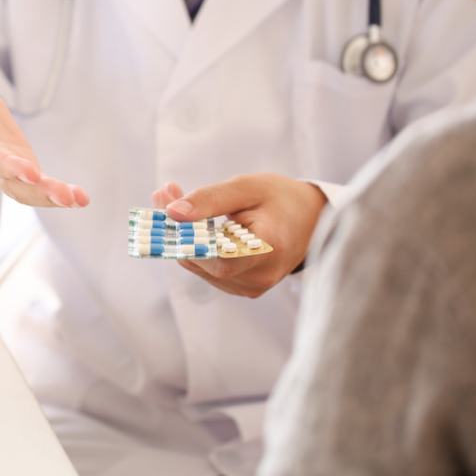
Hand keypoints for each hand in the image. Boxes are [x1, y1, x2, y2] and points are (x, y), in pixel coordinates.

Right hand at [0, 53, 89, 207]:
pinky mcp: (16, 163)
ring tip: (78, 199)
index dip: (5, 166)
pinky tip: (80, 198)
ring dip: (50, 196)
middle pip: (7, 182)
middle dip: (37, 190)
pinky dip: (57, 192)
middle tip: (65, 196)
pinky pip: (35, 184)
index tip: (31, 172)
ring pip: (24, 189)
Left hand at [152, 174, 327, 297]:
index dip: (188, 239)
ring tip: (173, 198)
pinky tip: (191, 221)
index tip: (165, 207)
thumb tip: (172, 212)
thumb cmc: (281, 199)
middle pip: (203, 262)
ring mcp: (252, 287)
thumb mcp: (248, 188)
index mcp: (270, 249)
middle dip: (177, 228)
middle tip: (164, 192)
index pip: (219, 258)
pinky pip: (208, 269)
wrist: (312, 220)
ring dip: (182, 236)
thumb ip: (210, 199)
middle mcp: (261, 276)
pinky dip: (195, 246)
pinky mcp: (244, 288)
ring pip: (200, 266)